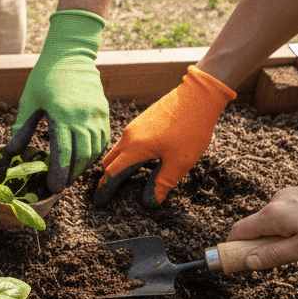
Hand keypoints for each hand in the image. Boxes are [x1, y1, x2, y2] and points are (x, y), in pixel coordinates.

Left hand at [6, 10, 108, 191]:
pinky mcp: (104, 111)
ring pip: (94, 150)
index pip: (63, 153)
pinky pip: (103, 139)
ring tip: (70, 174)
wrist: (70, 54)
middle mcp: (82, 116)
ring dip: (83, 166)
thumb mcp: (29, 100)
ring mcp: (96, 114)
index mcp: (61, 114)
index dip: (59, 174)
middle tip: (60, 184)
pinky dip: (94, 153)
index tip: (53, 186)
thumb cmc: (45, 76)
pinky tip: (83, 158)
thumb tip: (10, 151)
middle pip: (81, 156)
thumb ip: (21, 127)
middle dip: (71, 175)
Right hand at [94, 65, 234, 207]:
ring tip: (126, 180)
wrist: (198, 96)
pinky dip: (127, 155)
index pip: (112, 173)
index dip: (105, 189)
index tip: (99, 202)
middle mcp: (129, 137)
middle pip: (110, 162)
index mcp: (134, 149)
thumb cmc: (190, 129)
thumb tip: (150, 202)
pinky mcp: (142, 121)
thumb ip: (162, 183)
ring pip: (118, 150)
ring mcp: (135, 127)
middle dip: (108, 178)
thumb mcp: (179, 162)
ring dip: (119, 165)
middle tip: (110, 194)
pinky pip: (127, 142)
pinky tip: (141, 161)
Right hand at [227, 175, 297, 268]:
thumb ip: (273, 256)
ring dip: (296, 242)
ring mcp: (295, 194)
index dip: (234, 249)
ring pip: (284, 225)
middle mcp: (279, 200)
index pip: (239, 231)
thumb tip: (247, 262)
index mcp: (273, 214)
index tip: (238, 264)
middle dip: (276, 249)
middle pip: (263, 230)